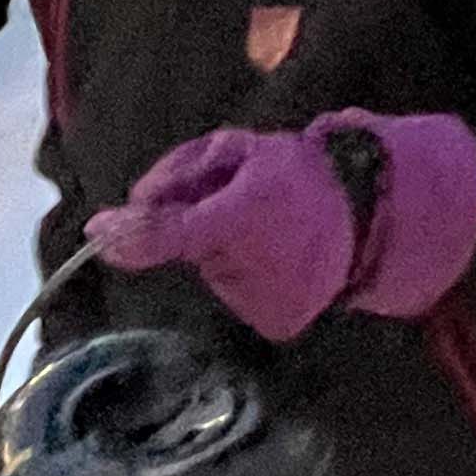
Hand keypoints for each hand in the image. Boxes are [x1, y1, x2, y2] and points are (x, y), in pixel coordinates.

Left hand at [89, 111, 475, 338]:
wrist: (377, 212)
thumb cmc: (304, 174)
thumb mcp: (241, 152)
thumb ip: (182, 174)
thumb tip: (129, 206)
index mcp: (235, 219)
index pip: (167, 234)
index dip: (127, 234)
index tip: (99, 230)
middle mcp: (244, 267)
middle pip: (189, 252)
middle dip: (196, 230)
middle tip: (238, 205)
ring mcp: (260, 301)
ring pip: (214, 275)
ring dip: (224, 255)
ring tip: (269, 232)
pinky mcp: (275, 322)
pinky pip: (241, 296)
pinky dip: (249, 279)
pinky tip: (279, 259)